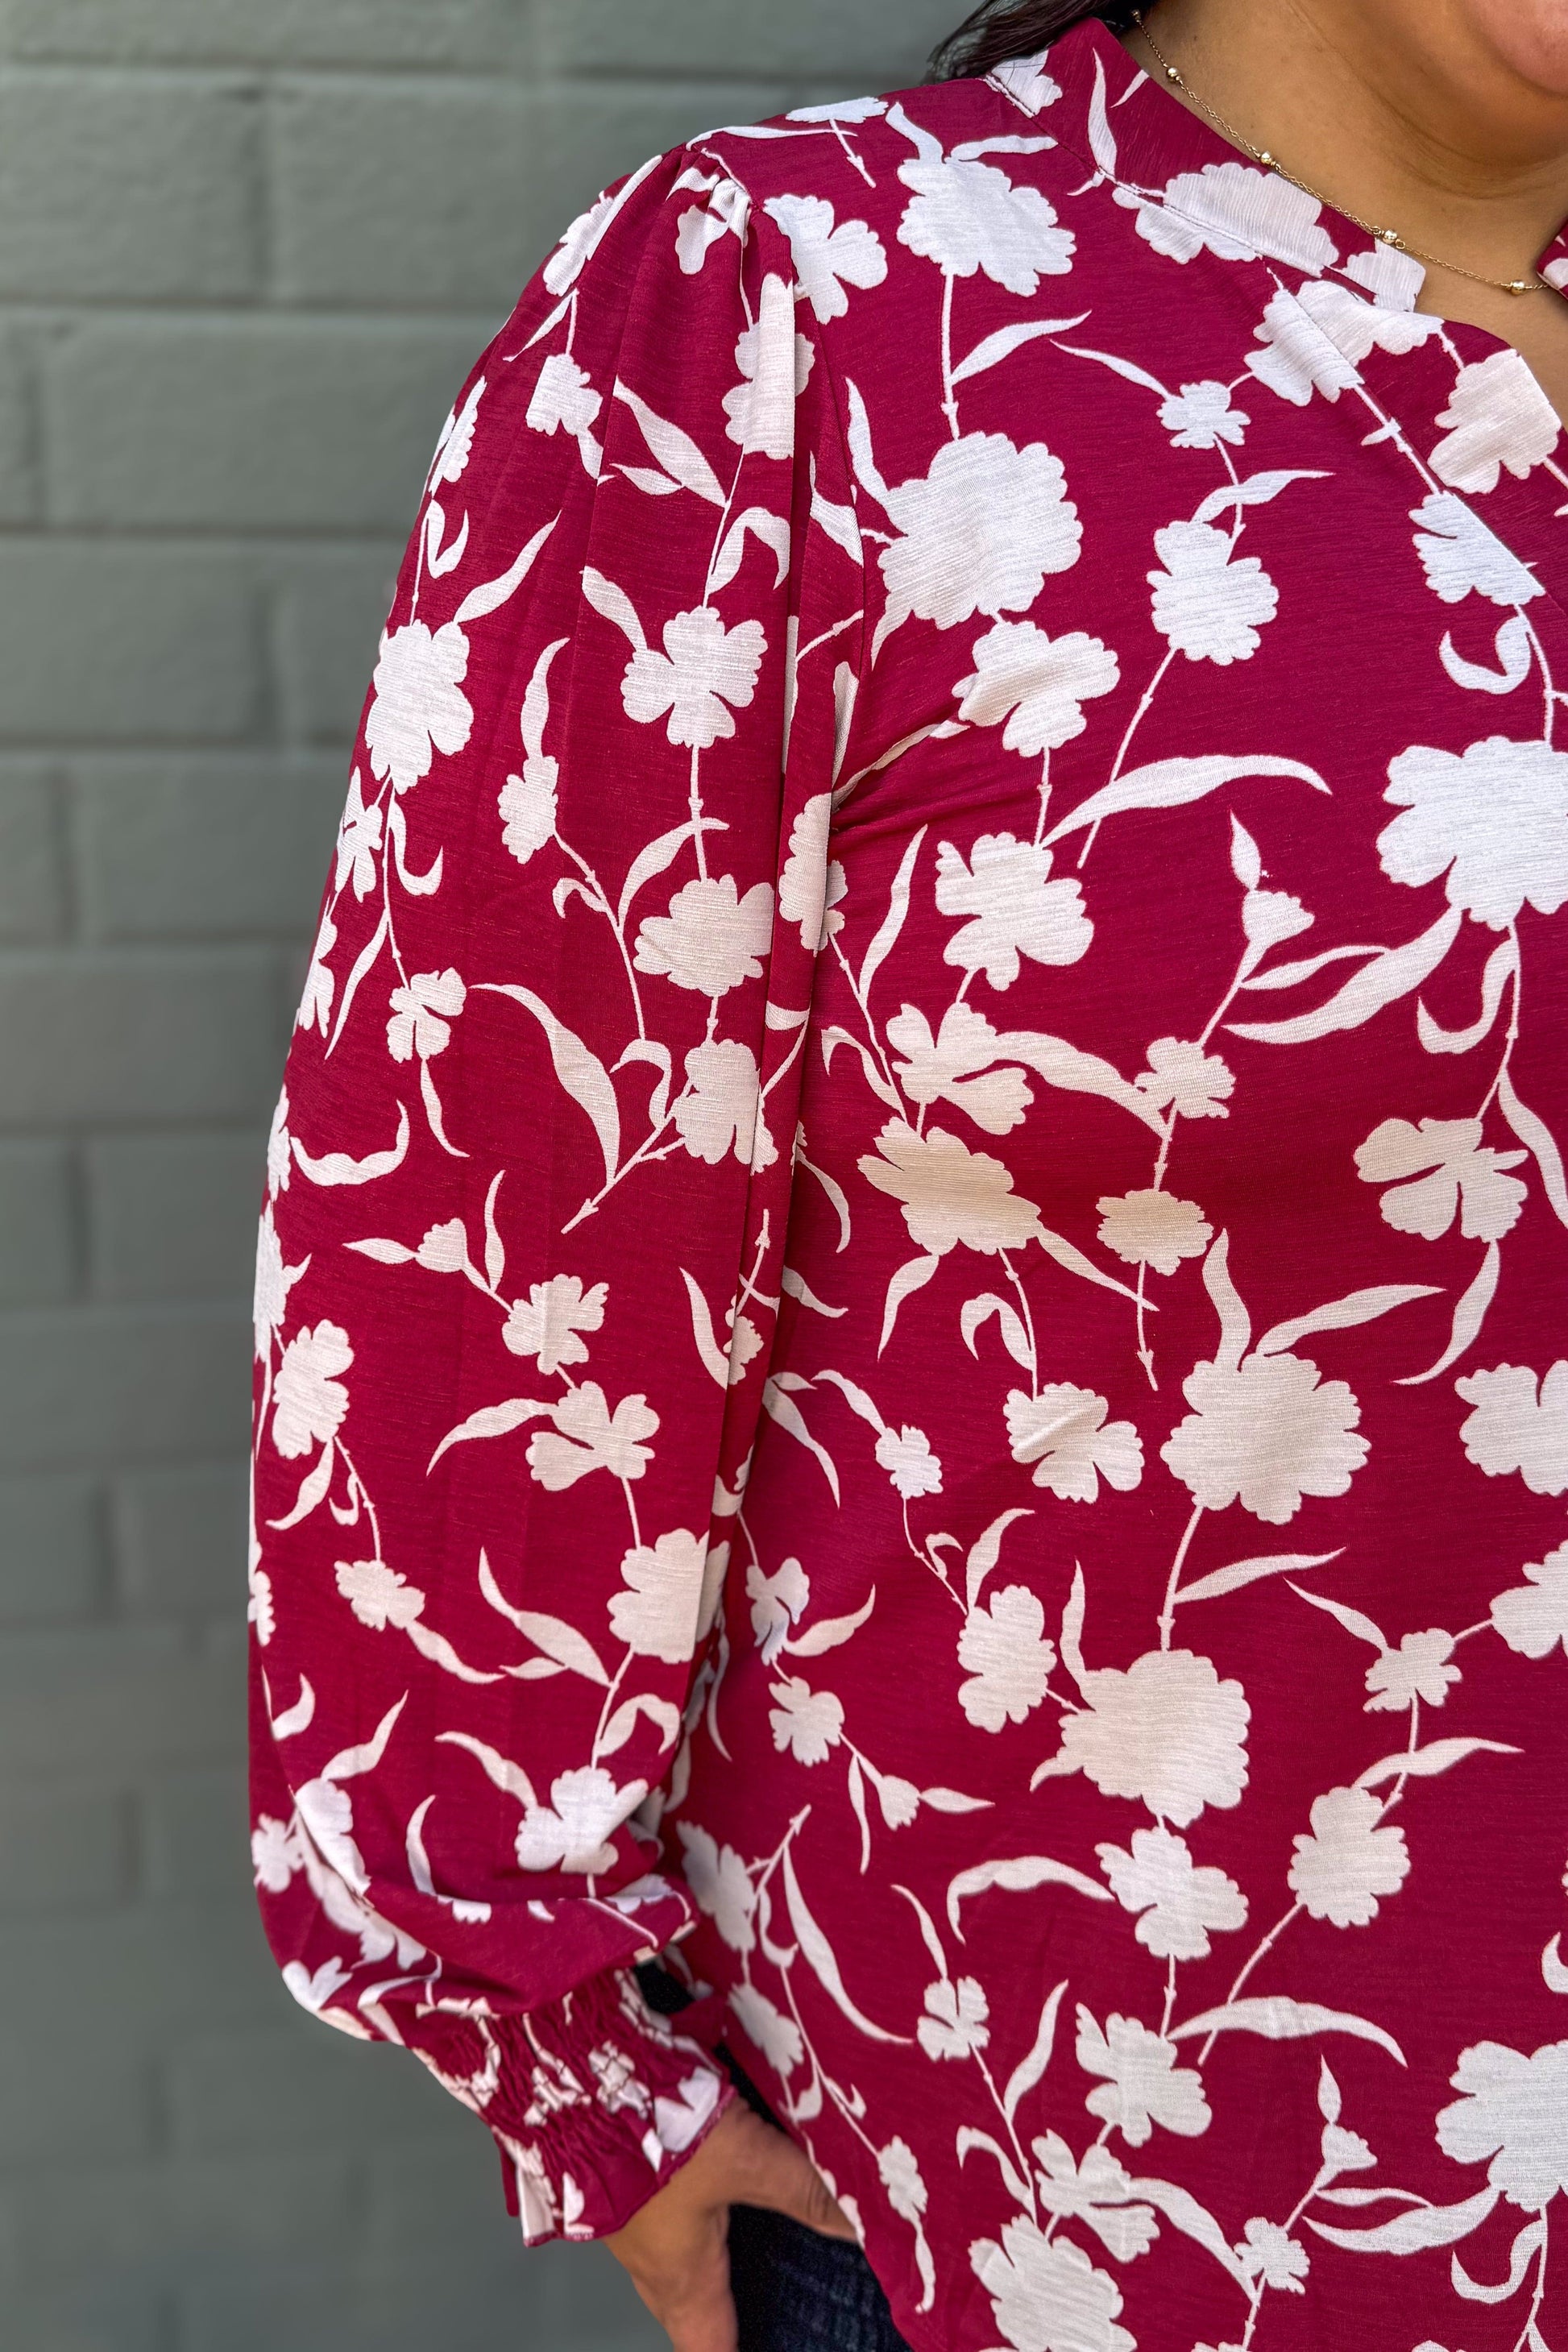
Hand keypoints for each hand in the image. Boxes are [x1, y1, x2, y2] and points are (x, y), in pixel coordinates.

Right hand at [605, 2095, 854, 2351]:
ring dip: (699, 2265)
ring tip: (738, 2255)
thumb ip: (800, 2189)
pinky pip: (655, 2217)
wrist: (571, 2075)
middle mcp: (649, 2258)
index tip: (764, 2350)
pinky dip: (683, 2215)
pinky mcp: (617, 2178)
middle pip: (686, 2313)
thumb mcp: (743, 2157)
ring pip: (668, 2262)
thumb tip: (860, 2223)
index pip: (711, 2348)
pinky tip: (701, 2182)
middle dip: (718, 2322)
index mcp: (681, 2275)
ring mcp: (627, 2220)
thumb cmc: (646, 2129)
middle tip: (753, 2321)